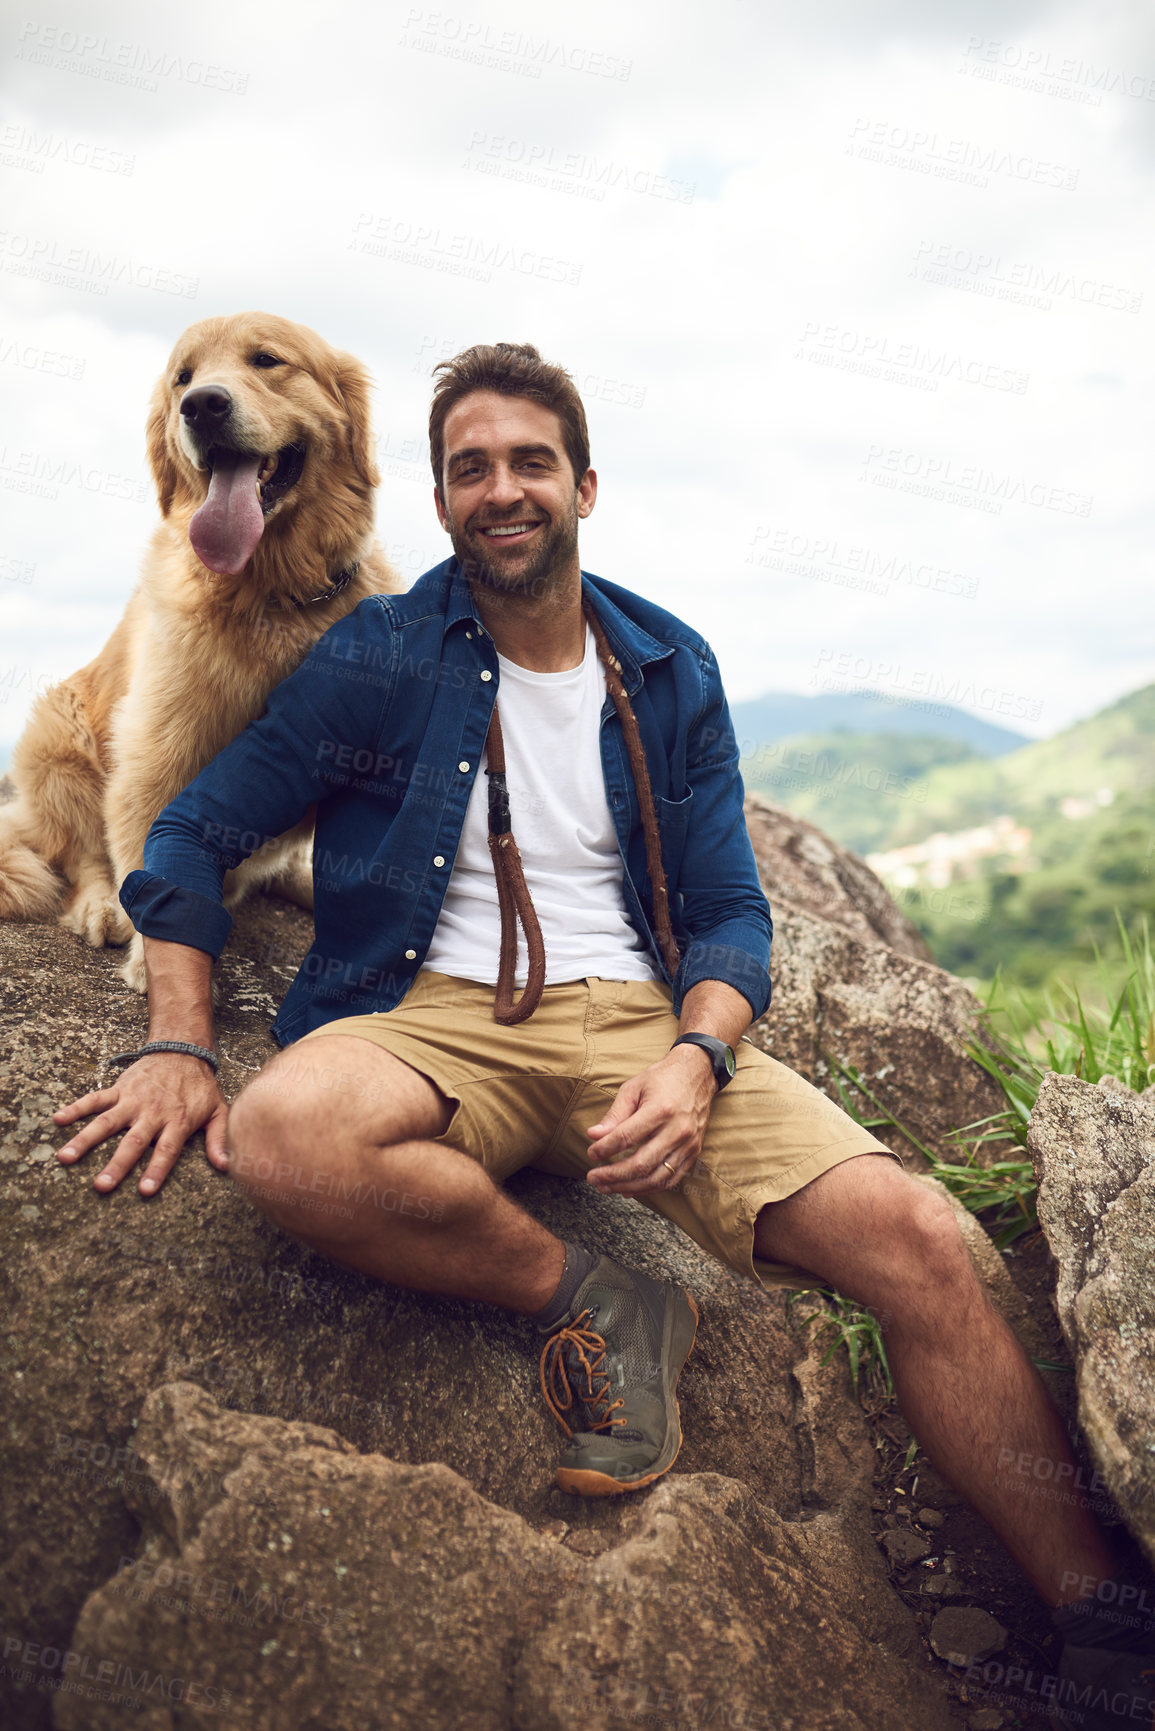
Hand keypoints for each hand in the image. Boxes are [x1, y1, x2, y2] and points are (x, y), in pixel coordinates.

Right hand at [53, 1055, 228, 1195]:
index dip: (156, 1170)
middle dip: (117, 1165)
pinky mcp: (119, 1089)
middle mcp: (152, 1113)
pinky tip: (57, 1119)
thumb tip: (227, 1166)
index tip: (144, 1191)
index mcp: (177, 1121)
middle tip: (100, 1186)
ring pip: (106, 1122)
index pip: (166, 1150)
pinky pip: (95, 1099)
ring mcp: (133, 1100)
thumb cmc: (200, 1086)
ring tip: (65, 1157)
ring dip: (85, 1140)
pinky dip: (76, 1108)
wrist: (183, 1050)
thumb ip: (219, 1139)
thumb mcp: (218, 1110)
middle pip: (133, 1142)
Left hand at [584, 1047, 715, 1195]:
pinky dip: (649, 1188)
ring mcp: (688, 1144)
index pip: (626, 1138)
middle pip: (641, 1164)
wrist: (697, 1074)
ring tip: (607, 1187)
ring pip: (656, 1178)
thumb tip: (594, 1136)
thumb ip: (614, 1114)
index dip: (605, 1149)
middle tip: (593, 1178)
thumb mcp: (633, 1088)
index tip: (591, 1154)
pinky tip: (629, 1189)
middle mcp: (677, 1130)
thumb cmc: (662, 1079)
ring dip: (628, 1187)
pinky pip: (671, 1179)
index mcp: (660, 1110)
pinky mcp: (694, 1152)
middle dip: (613, 1175)